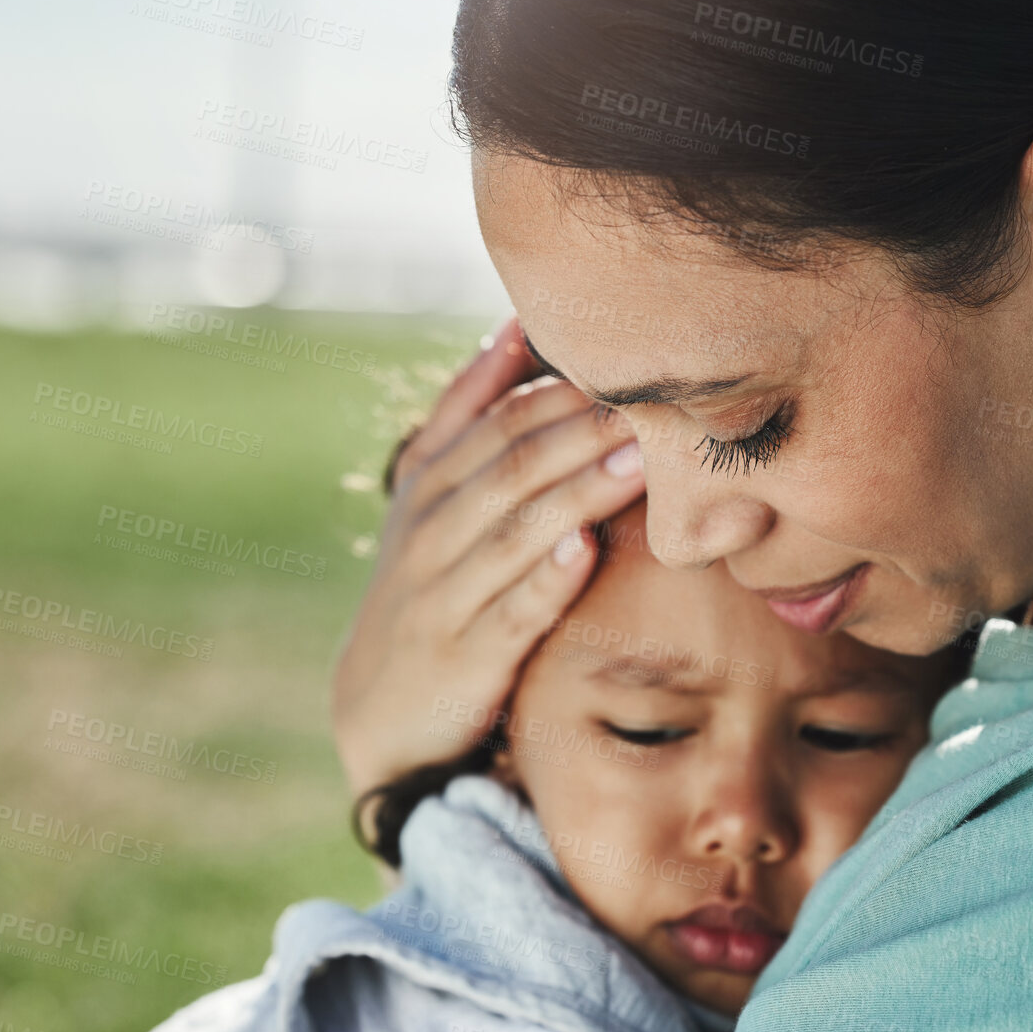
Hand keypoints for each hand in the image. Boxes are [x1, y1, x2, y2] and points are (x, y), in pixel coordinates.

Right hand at [331, 317, 644, 796]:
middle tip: (651, 404)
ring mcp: (444, 595)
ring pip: (515, 533)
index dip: (561, 390)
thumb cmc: (431, 581)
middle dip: (582, 431)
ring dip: (578, 493)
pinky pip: (510, 614)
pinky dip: (545, 582)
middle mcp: (431, 531)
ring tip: (638, 461)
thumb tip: (515, 324)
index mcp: (430, 484)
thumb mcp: (432, 494)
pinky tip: (585, 550)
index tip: (625, 363)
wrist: (381, 707)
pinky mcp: (465, 658)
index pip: (499, 422)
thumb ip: (469, 412)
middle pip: (513, 467)